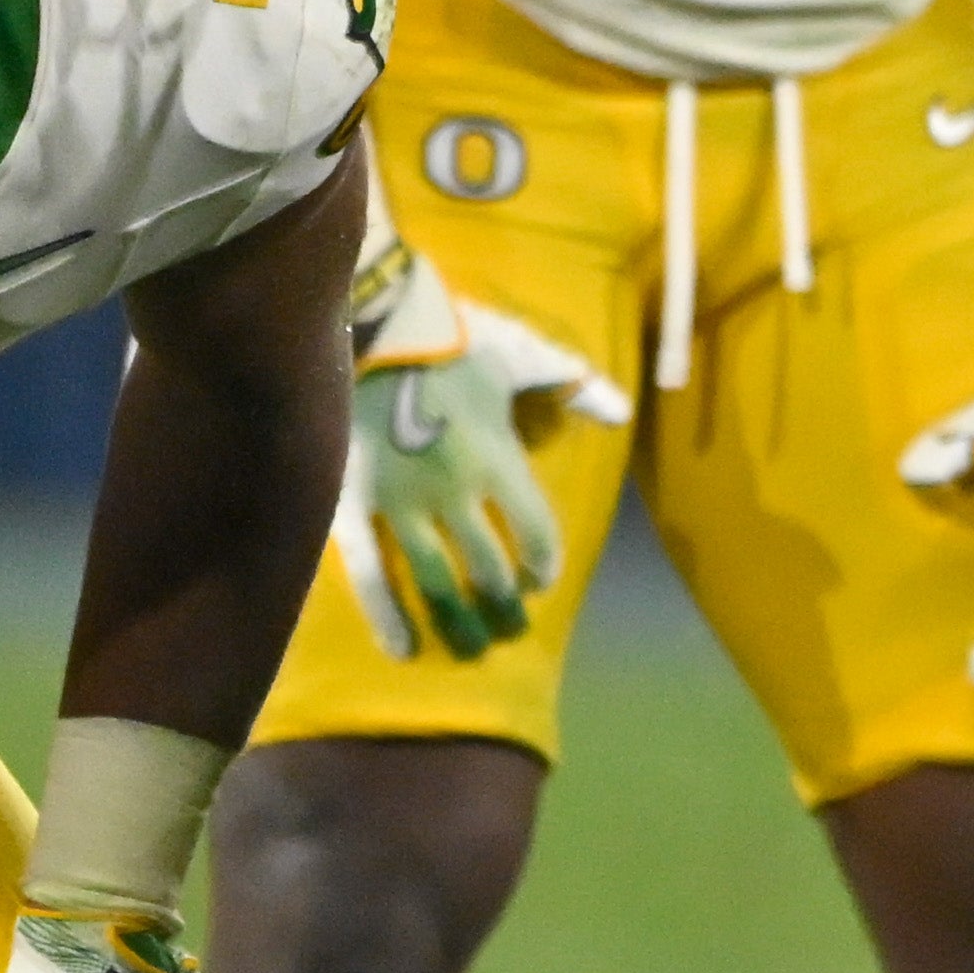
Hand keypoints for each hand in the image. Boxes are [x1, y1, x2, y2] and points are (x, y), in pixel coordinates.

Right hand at [339, 282, 625, 660]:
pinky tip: (404, 649)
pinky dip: (386, 616)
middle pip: (490, 570)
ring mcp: (401, 504)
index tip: (543, 578)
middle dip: (505, 606)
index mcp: (499, 460)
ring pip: (436, 581)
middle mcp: (455, 492)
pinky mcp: (352, 506)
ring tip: (471, 648)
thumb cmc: (454, 338)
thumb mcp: (524, 355)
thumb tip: (621, 412)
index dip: (544, 562)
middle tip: (511, 629)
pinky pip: (368, 573)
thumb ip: (575, 385)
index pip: (535, 532)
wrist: (372, 324)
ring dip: (458, 620)